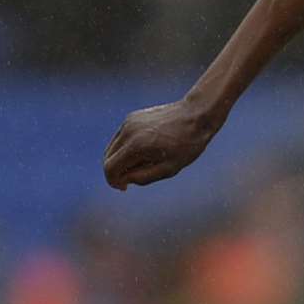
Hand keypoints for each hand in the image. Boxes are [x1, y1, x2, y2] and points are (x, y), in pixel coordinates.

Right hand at [103, 97, 219, 189]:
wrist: (196, 115)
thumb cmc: (187, 145)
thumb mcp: (169, 169)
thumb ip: (143, 177)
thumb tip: (123, 180)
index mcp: (136, 146)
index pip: (110, 168)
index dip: (113, 182)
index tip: (124, 188)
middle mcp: (128, 132)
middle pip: (107, 158)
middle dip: (116, 172)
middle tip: (132, 179)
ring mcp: (128, 122)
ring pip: (112, 148)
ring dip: (120, 160)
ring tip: (143, 164)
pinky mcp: (132, 117)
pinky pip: (120, 138)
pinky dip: (125, 148)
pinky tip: (145, 151)